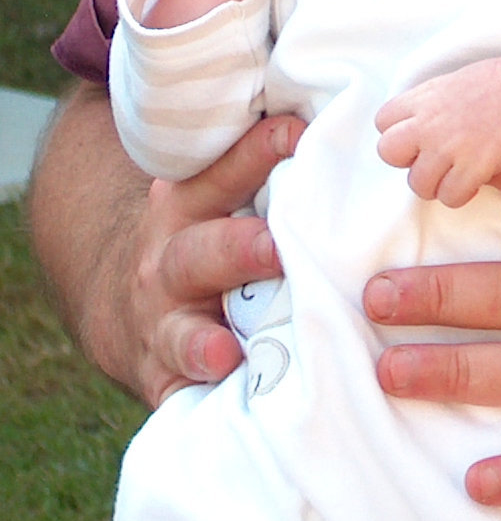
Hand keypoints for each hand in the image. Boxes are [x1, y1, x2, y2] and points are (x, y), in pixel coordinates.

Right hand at [113, 117, 300, 402]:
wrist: (130, 311)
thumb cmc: (209, 237)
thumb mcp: (218, 194)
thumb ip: (266, 164)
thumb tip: (351, 113)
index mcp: (191, 204)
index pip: (225, 171)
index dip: (259, 150)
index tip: (296, 133)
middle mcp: (172, 259)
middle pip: (203, 252)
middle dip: (239, 250)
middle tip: (275, 248)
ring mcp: (163, 322)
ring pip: (182, 332)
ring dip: (203, 342)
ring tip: (223, 350)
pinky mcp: (163, 376)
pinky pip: (179, 392)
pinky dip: (197, 401)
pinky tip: (220, 407)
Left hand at [375, 54, 500, 206]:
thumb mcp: (456, 81)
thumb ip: (430, 102)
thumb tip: (418, 121)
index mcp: (424, 98)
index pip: (383, 122)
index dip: (401, 134)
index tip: (421, 138)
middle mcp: (428, 123)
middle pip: (389, 153)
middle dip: (409, 160)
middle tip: (435, 159)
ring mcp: (448, 147)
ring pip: (418, 184)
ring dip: (437, 184)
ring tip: (458, 174)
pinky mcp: (471, 168)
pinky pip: (449, 197)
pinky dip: (462, 194)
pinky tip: (476, 182)